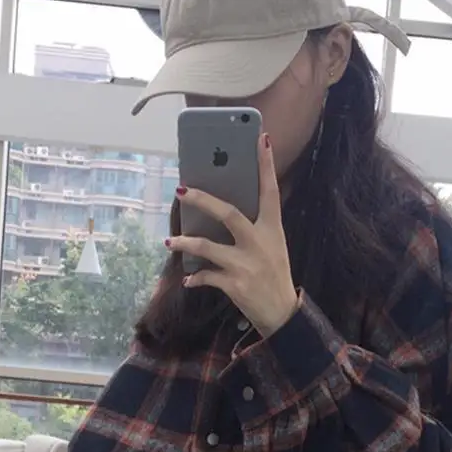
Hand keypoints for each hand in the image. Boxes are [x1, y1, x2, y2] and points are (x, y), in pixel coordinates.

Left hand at [166, 133, 299, 336]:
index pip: (270, 191)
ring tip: (169, 242)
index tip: (261, 138)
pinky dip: (195, 278)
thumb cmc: (274, 274)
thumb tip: (221, 208)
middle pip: (228, 214)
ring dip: (185, 243)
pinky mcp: (235, 285)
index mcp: (272, 229)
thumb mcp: (273, 246)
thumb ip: (254, 227)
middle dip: (202, 200)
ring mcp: (246, 264)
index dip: (265, 165)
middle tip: (181, 190)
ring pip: (208, 247)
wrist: (282, 313)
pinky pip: (207, 277)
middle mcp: (259, 243)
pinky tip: (188, 279)